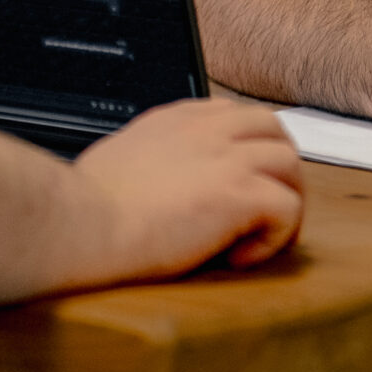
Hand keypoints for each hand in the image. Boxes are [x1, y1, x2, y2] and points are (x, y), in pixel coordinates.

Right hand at [67, 99, 304, 284]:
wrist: (81, 223)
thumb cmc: (85, 206)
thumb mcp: (120, 156)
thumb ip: (150, 156)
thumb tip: (153, 182)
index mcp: (177, 120)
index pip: (234, 115)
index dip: (244, 150)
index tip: (231, 185)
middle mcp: (208, 131)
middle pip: (274, 130)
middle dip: (277, 170)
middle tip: (260, 210)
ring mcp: (227, 159)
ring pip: (290, 165)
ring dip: (283, 202)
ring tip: (255, 237)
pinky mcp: (239, 194)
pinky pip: (288, 208)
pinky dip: (274, 238)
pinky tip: (237, 257)